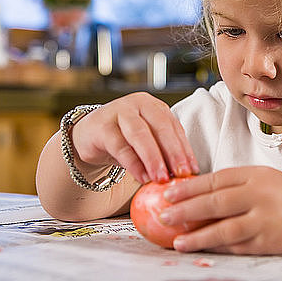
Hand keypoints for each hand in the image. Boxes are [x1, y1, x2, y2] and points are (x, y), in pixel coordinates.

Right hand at [71, 92, 198, 183]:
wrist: (89, 135)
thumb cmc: (122, 139)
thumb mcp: (146, 142)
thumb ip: (163, 152)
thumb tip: (183, 175)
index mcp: (154, 106)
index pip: (174, 127)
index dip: (185, 149)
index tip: (192, 169)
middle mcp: (138, 104)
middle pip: (161, 127)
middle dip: (174, 153)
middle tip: (182, 173)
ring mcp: (119, 112)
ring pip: (140, 135)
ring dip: (154, 158)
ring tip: (162, 178)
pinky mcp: (102, 126)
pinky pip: (120, 146)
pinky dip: (133, 164)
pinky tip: (142, 177)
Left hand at [158, 166, 281, 253]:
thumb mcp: (263, 178)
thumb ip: (234, 183)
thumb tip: (194, 192)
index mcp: (256, 175)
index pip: (216, 179)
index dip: (189, 187)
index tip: (167, 193)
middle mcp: (260, 195)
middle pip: (216, 202)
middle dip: (186, 210)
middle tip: (164, 216)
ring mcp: (266, 219)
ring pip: (225, 229)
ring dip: (198, 236)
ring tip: (177, 241)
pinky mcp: (271, 242)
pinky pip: (238, 246)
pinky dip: (218, 248)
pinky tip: (203, 249)